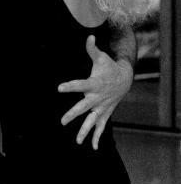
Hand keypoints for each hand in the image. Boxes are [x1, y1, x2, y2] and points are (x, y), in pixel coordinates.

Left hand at [58, 35, 132, 149]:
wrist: (125, 79)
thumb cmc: (109, 67)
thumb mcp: (101, 57)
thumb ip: (92, 49)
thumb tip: (89, 36)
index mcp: (94, 84)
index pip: (80, 84)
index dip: (70, 86)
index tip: (59, 88)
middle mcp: (97, 97)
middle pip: (83, 107)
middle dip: (73, 114)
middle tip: (62, 121)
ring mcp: (102, 107)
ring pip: (92, 121)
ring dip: (85, 131)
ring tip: (78, 142)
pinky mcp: (105, 113)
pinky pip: (100, 126)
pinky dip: (97, 137)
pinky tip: (92, 147)